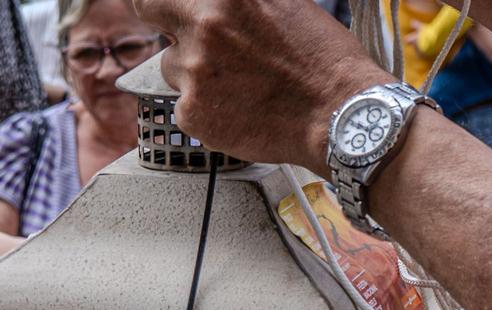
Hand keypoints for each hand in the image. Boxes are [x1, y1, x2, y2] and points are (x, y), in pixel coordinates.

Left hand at [137, 0, 383, 167]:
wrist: (337, 116)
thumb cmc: (319, 60)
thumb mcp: (281, 3)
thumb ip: (234, 3)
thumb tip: (210, 4)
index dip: (163, 0)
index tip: (166, 7)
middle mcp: (204, 26)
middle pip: (154, 17)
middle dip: (170, 26)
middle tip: (193, 40)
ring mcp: (193, 72)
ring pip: (173, 67)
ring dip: (195, 73)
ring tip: (240, 84)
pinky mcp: (192, 114)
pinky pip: (185, 106)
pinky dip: (206, 110)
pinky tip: (240, 109)